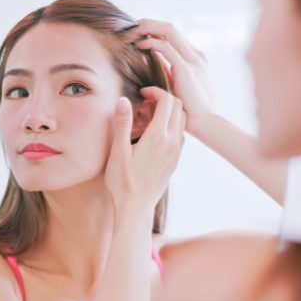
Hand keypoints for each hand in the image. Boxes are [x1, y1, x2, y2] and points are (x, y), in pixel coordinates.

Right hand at [104, 88, 185, 212]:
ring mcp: (176, 152)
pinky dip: (172, 125)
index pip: (167, 101)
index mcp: (158, 137)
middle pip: (179, 107)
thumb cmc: (122, 182)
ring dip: (170, 111)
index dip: (155, 91)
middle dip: (164, 98)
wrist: (135, 208)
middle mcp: (172, 142)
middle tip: (146, 101)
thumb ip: (122, 124)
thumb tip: (124, 100)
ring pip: (183, 120)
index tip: (142, 93)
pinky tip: (155, 132)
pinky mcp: (175, 160)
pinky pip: (180, 135)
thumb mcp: (117, 152)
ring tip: (150, 115)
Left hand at [132, 19, 214, 134]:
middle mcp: (196, 55)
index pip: (174, 36)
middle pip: (171, 28)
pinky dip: (151, 42)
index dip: (156, 30)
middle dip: (151, 23)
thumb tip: (153, 64)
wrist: (205, 123)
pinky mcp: (186, 68)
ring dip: (149, 27)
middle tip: (133, 25)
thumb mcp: (178, 86)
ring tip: (133, 29)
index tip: (139, 32)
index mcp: (196, 58)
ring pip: (169, 31)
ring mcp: (193, 60)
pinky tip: (140, 44)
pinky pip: (166, 47)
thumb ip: (169, 72)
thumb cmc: (190, 110)